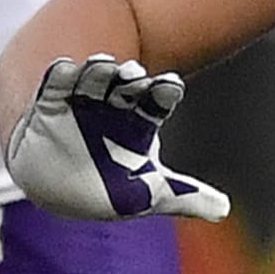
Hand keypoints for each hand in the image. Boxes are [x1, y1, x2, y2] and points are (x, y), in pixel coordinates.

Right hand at [4, 56, 229, 222]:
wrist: (58, 189)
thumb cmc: (107, 187)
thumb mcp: (149, 194)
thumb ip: (185, 197)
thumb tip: (224, 208)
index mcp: (140, 120)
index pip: (158, 98)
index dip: (164, 90)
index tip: (169, 86)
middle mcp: (113, 104)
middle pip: (126, 84)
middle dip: (131, 77)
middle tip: (134, 73)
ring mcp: (82, 101)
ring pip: (93, 78)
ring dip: (98, 70)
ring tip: (103, 65)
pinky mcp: (50, 105)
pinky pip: (55, 86)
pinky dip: (59, 76)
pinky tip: (63, 68)